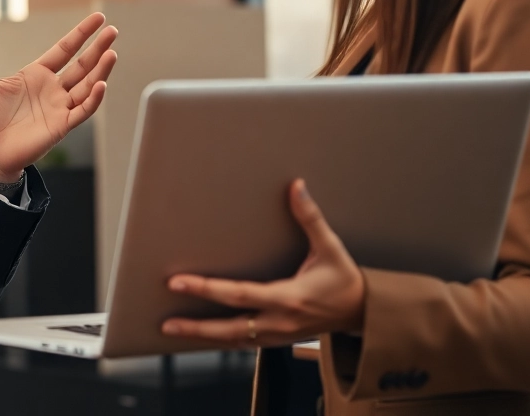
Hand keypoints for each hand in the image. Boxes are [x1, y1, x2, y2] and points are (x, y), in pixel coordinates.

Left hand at [0, 13, 118, 181]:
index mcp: (36, 75)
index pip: (65, 49)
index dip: (81, 34)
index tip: (98, 19)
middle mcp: (52, 89)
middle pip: (82, 64)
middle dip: (98, 48)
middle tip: (113, 31)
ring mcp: (59, 107)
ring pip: (88, 85)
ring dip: (101, 70)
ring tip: (111, 53)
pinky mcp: (61, 126)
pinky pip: (83, 110)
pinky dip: (94, 98)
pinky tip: (101, 84)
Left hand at [161, 180, 364, 346]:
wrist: (363, 312)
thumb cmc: (344, 279)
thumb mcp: (330, 247)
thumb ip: (311, 218)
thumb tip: (296, 187)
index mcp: (289, 298)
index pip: (239, 295)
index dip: (207, 289)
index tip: (179, 282)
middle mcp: (280, 322)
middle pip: (230, 328)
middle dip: (196, 327)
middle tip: (166, 323)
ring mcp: (278, 336)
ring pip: (234, 340)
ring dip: (204, 337)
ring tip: (174, 330)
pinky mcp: (278, 340)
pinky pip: (244, 343)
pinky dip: (221, 340)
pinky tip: (203, 335)